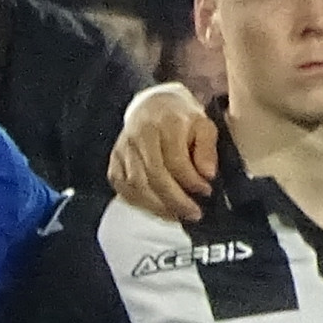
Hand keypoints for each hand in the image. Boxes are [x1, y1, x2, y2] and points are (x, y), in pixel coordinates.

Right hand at [108, 80, 216, 221]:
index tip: (206, 191)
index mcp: (165, 123)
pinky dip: (141, 203)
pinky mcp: (114, 162)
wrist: (152, 107)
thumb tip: (207, 174)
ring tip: (177, 215)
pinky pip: (124, 189)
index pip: (175, 159)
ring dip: (158, 206)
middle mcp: (139, 136)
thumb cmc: (181, 119)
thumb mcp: (204, 125)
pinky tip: (159, 209)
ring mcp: (123, 150)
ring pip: (136, 186)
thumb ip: (208, 149)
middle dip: (175, 200)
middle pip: (153, 175)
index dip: (191, 180)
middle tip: (193, 213)